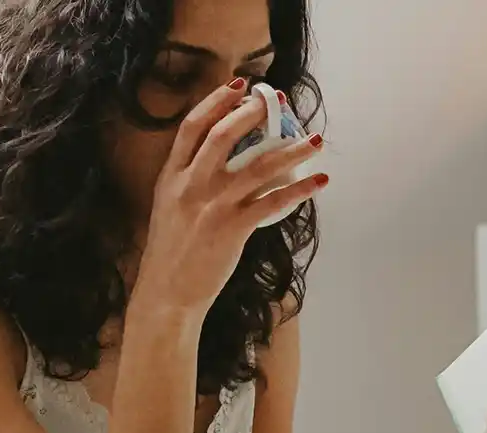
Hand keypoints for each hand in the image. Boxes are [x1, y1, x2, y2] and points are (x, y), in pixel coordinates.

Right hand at [134, 80, 326, 314]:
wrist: (167, 292)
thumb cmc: (171, 252)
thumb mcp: (169, 207)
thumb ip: (190, 180)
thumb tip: (223, 162)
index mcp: (172, 176)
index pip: (193, 127)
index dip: (216, 102)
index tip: (240, 86)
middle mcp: (191, 185)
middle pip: (224, 136)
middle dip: (253, 114)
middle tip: (279, 103)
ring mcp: (213, 205)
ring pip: (257, 166)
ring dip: (291, 150)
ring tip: (315, 141)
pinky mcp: (233, 228)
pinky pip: (274, 202)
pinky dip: (300, 190)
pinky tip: (319, 183)